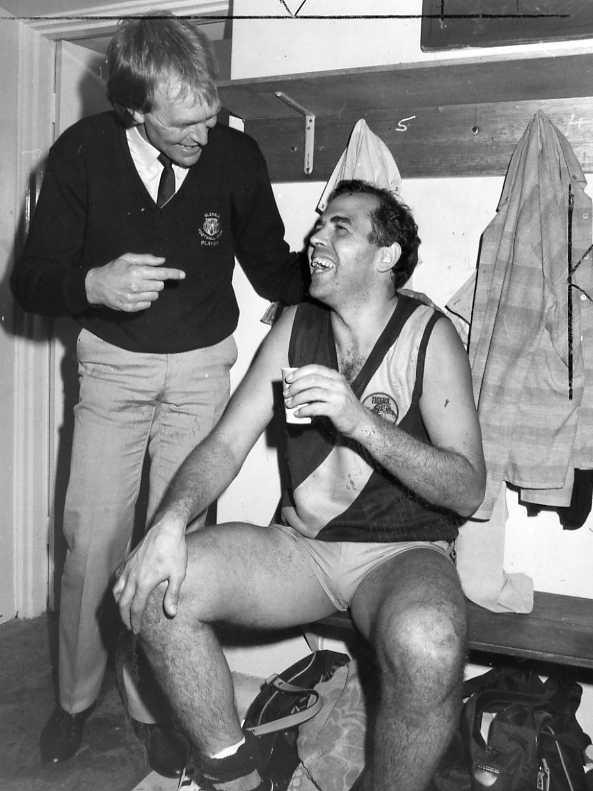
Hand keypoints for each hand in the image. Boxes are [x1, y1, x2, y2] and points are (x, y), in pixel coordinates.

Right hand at [85, 253, 185, 311]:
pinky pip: (147, 304)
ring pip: (155, 296)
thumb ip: (146, 259)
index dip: (173, 273)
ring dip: (150, 291)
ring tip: (139, 286)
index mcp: (136, 271)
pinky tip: (135, 294)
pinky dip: (145, 299)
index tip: (182, 275)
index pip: (161, 273)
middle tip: (146, 278)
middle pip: (160, 286)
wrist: (95, 285)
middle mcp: (136, 285)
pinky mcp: (130, 307)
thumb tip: (162, 260)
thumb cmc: (112, 269)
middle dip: (156, 281)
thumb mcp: (126, 258)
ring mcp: (133, 298)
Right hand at [113, 517, 186, 633]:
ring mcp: (128, 567)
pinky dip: (117, 587)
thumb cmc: (174, 550)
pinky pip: (117, 577)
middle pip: (122, 603)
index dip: (135, 622)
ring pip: (116, 590)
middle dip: (124, 617)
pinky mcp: (128, 560)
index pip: (135, 609)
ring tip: (123, 612)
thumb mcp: (178, 574)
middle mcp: (132, 577)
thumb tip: (171, 614)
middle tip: (129, 627)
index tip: (136, 631)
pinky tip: (122, 590)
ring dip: (118, 604)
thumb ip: (173, 595)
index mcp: (144, 583)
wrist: (166, 528)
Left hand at [283, 364, 364, 435]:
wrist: (361, 422)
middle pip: (311, 380)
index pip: (315, 368)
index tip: (288, 379)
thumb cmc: (344, 406)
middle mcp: (338, 384)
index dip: (299, 372)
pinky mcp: (336, 409)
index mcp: (336, 377)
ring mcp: (338, 396)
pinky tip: (298, 413)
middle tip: (286, 394)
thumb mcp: (336, 391)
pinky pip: (315, 408)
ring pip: (312, 393)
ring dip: (297, 399)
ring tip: (289, 404)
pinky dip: (304, 410)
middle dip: (295, 386)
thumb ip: (321, 386)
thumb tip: (297, 387)